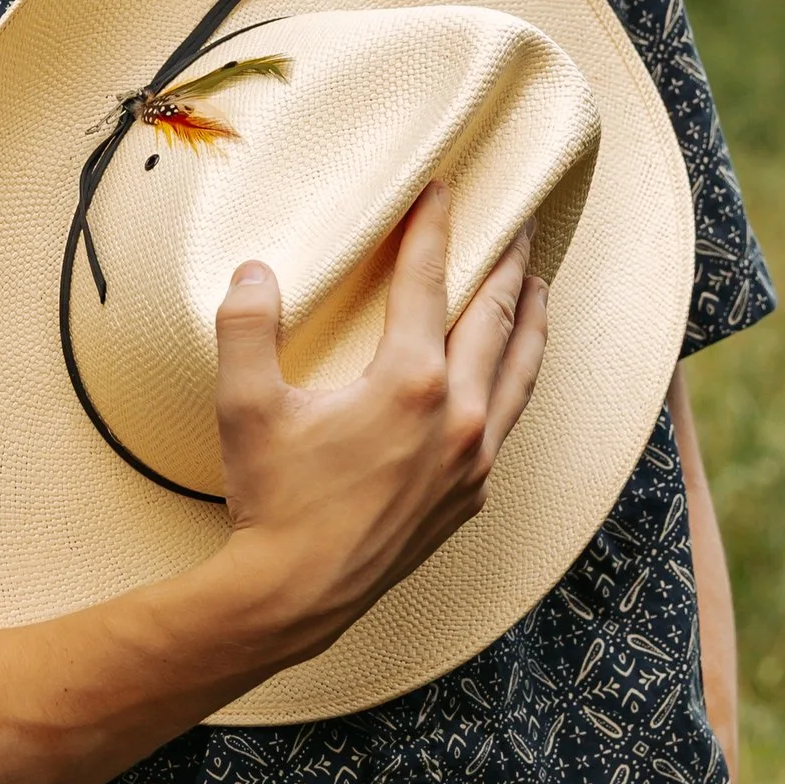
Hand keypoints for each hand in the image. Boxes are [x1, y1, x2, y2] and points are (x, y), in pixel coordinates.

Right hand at [210, 183, 550, 660]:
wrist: (296, 595)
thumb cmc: (272, 499)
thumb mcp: (245, 405)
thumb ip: (246, 326)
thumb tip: (255, 270)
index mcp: (408, 383)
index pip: (427, 284)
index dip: (433, 229)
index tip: (443, 188)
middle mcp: (457, 417)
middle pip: (495, 319)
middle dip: (507, 264)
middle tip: (521, 221)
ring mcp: (472, 460)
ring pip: (519, 373)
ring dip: (531, 323)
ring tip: (539, 288)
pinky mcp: (470, 496)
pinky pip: (507, 423)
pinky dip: (516, 384)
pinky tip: (509, 378)